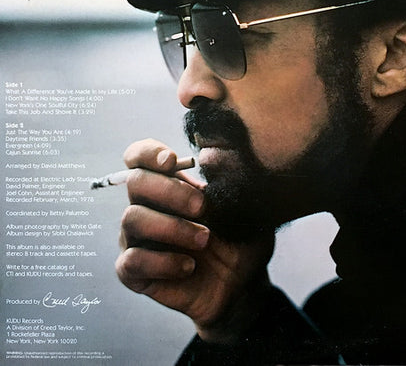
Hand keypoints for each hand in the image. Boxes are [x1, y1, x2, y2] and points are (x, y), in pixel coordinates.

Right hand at [115, 138, 274, 342]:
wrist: (243, 283)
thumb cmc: (239, 237)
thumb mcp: (241, 206)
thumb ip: (227, 178)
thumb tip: (210, 154)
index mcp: (169, 184)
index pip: (140, 157)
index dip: (148, 153)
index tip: (172, 161)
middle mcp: (147, 206)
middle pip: (135, 181)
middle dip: (170, 191)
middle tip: (203, 207)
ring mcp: (136, 239)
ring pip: (132, 218)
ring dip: (172, 227)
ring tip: (204, 240)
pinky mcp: (134, 272)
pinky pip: (132, 261)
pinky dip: (163, 262)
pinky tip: (189, 266)